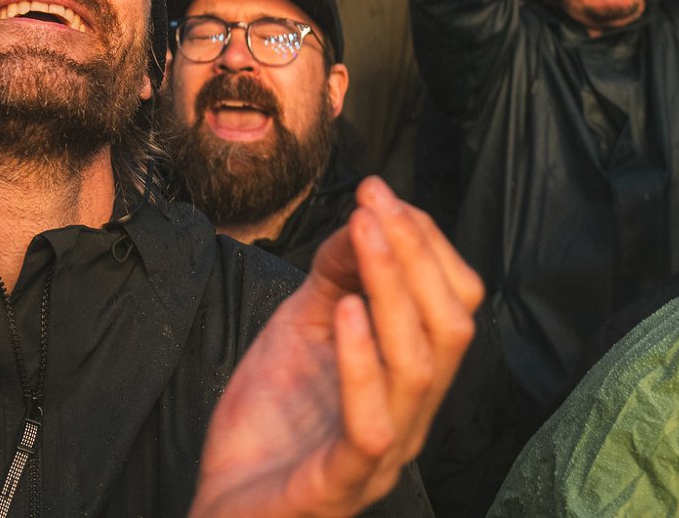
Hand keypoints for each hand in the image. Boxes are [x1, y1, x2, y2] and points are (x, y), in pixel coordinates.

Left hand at [189, 178, 481, 517]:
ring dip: (394, 291)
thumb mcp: (301, 327)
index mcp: (410, 381)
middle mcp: (410, 418)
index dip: (427, 245)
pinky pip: (368, 427)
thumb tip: (363, 214)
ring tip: (364, 236)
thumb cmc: (268, 420)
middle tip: (375, 204)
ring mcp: (380, 456)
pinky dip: (362, 366)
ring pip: (418, 370)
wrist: (224, 505)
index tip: (380, 193)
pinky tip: (346, 314)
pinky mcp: (337, 485)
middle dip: (417, 256)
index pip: (455, 306)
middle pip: (450, 330)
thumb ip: (335, 276)